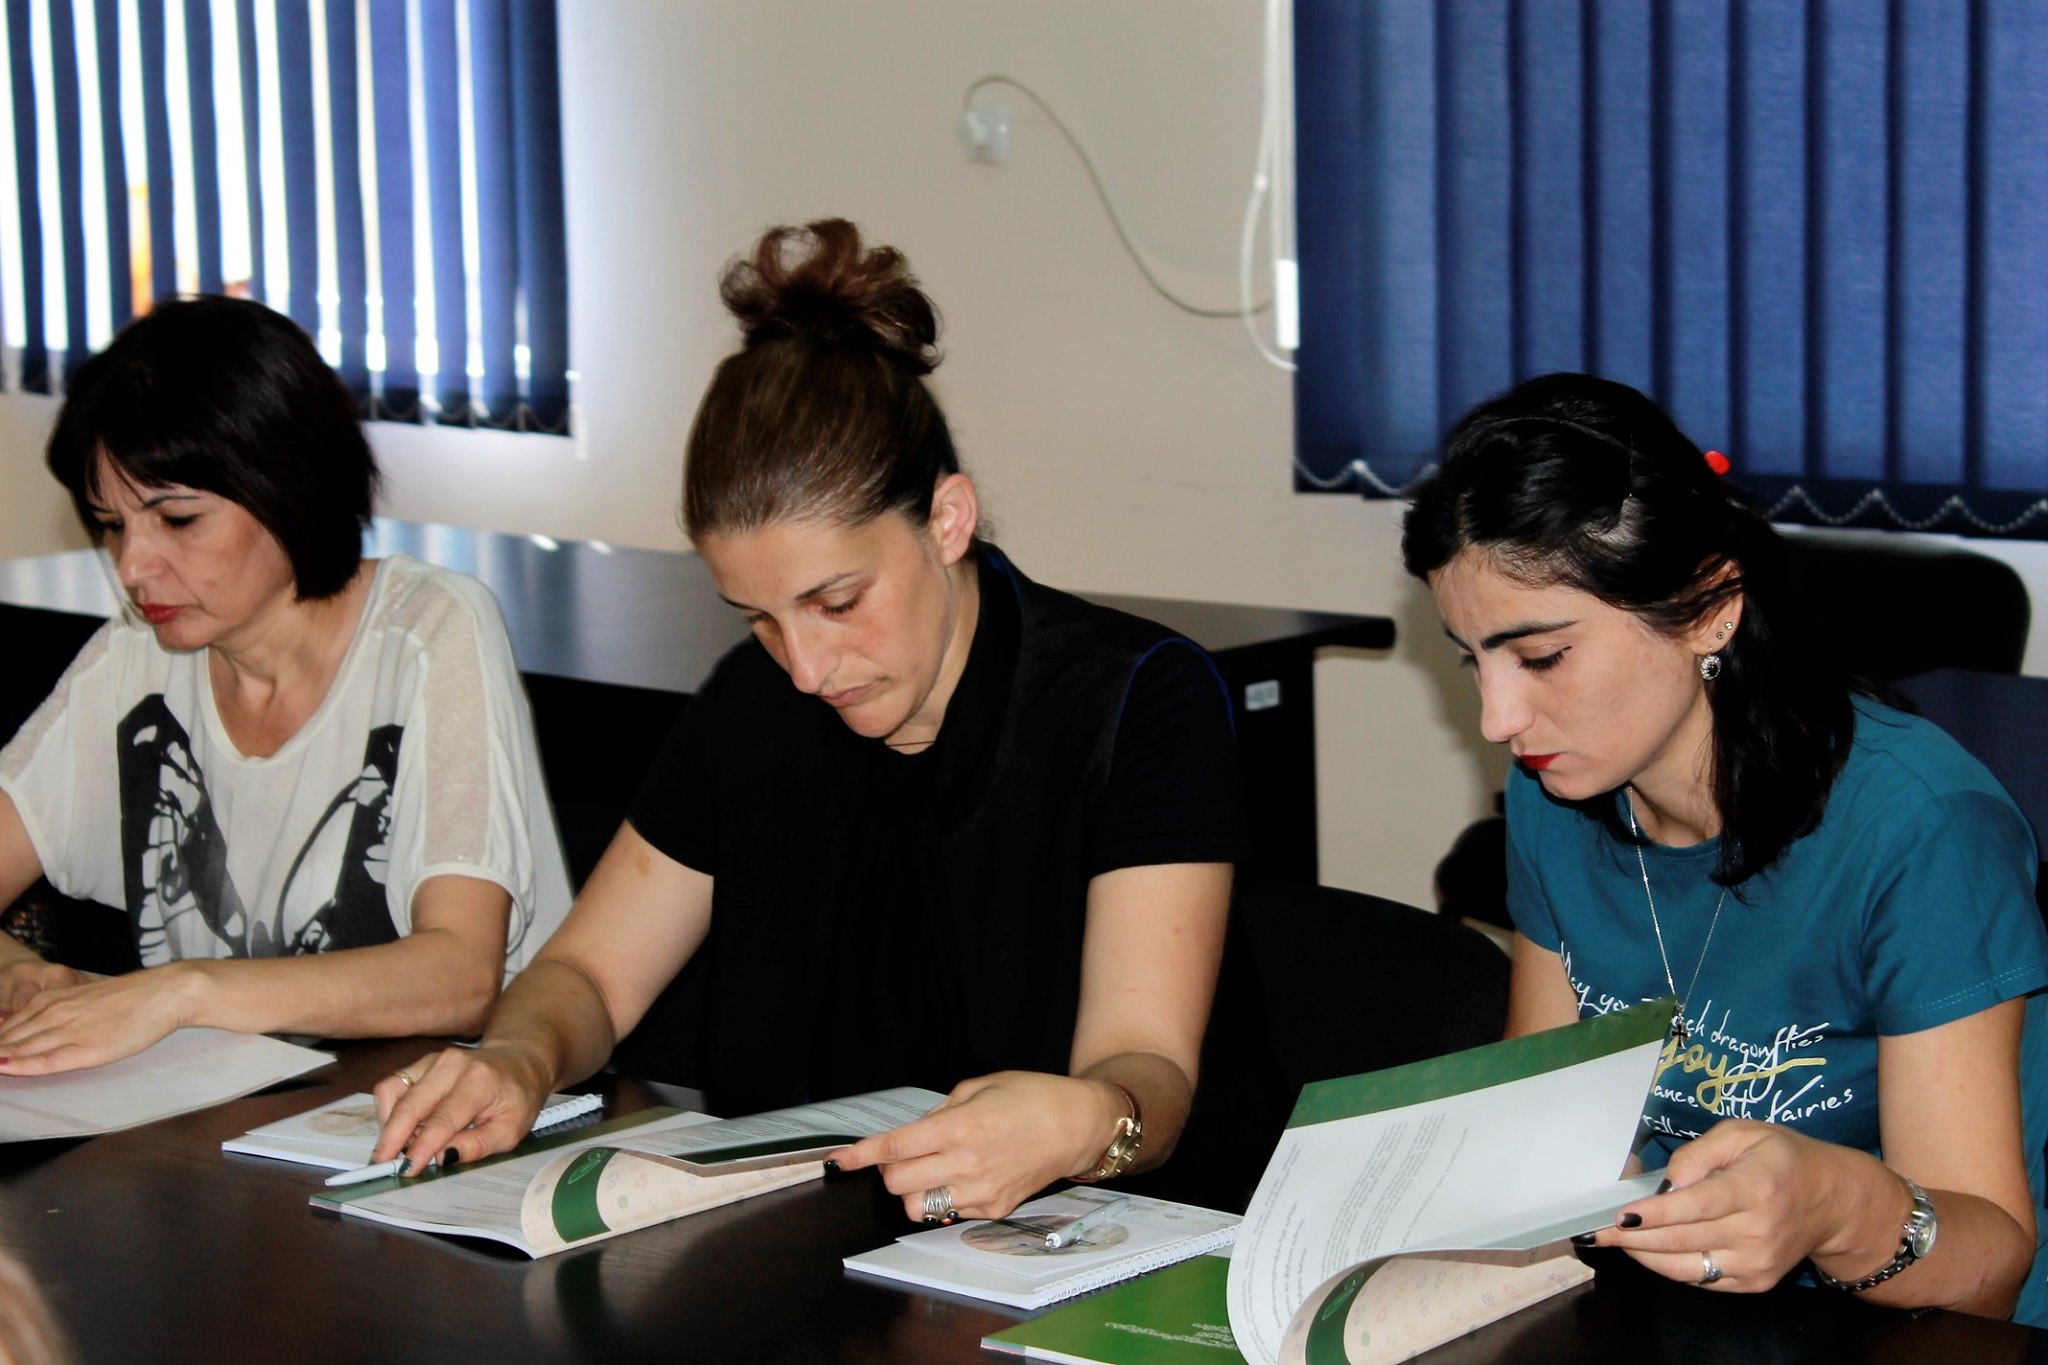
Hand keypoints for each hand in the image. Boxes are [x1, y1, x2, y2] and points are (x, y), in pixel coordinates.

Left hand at [0, 965, 187, 1074]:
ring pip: (20, 1048)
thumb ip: (63, 1009)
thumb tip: (43, 1026)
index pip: (11, 1025)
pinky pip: (45, 1060)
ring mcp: (68, 1030)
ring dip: (1, 1055)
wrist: (166, 992)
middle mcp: (55, 1012)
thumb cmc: (135, 997)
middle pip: (9, 1038)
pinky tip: (5, 1068)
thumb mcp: (89, 997)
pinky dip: (22, 1065)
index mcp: (54, 998)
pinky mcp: (86, 1049)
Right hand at [370, 1043, 551, 1173]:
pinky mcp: (421, 1062)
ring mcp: (433, 1060)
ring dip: (389, 1125)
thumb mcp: (511, 1129)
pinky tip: (403, 1128)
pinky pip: (392, 1086)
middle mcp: (452, 1065)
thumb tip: (441, 1157)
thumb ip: (478, 1145)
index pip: (443, 1118)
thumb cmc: (517, 1097)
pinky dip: (390, 1111)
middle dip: (392, 1138)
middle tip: (384, 1165)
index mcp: (480, 1081)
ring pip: (392, 1092)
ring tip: (400, 1147)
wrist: (518, 1061)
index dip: (421, 1147)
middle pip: (409, 1104)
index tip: (407, 1169)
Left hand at [829, 1071, 1125, 1222]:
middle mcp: (967, 1164)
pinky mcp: (995, 1210)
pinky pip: (950, 1211)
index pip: (896, 1148)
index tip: (840, 1160)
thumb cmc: (1032, 1096)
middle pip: (898, 1183)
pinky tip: (965, 1175)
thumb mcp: (980, 1086)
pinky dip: (946, 1196)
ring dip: (914, 1187)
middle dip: (890, 1169)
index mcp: (961, 1127)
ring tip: (933, 1167)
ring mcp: (981, 1192)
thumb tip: (912, 1135)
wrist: (1079, 1125)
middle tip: (903, 1154)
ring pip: (918, 1207)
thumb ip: (940, 1113)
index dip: (862, 1155)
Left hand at [1586, 1119, 1876, 1291]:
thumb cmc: (1781, 1159)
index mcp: (1755, 1188)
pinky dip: (1667, 1266)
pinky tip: (1647, 1249)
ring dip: (1643, 1254)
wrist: (1832, 1202)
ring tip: (1612, 1239)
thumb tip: (1667, 1182)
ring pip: (1686, 1266)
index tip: (1621, 1214)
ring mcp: (1756, 1263)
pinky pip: (1700, 1279)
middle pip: (1683, 1239)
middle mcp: (1757, 1232)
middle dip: (1634, 1236)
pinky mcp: (1754, 1283)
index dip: (1656, 1213)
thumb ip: (1699, 1153)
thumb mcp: (1743, 1134)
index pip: (1697, 1206)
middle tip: (1596, 1229)